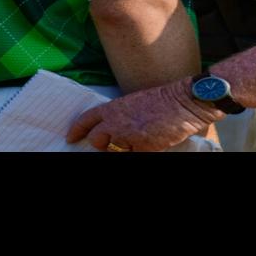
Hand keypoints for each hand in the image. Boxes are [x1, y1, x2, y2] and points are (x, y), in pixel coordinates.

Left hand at [68, 79, 220, 151]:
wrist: (184, 102)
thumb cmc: (164, 100)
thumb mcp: (135, 102)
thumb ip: (121, 115)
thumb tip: (113, 129)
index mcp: (112, 108)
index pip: (86, 121)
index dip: (77, 131)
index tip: (71, 138)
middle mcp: (116, 122)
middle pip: (96, 140)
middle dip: (103, 144)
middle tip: (114, 144)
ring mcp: (128, 136)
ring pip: (114, 151)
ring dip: (124, 149)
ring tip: (138, 141)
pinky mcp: (142, 148)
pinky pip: (133, 154)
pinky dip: (141, 151)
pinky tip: (150, 144)